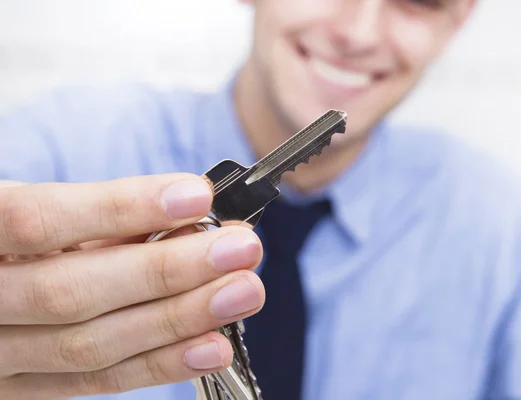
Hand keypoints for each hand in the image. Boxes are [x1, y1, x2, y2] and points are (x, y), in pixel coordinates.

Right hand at [0, 174, 264, 398]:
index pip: (38, 220)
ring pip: (88, 347)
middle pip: (72, 294)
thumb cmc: (12, 237)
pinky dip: (158, 364)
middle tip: (241, 249)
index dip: (119, 208)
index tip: (196, 197)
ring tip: (242, 292)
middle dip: (168, 271)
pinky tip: (211, 346)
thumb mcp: (36, 210)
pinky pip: (92, 383)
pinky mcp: (17, 391)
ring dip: (178, 319)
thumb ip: (101, 219)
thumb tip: (191, 217)